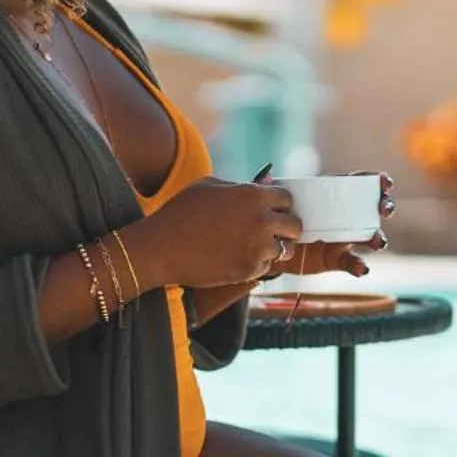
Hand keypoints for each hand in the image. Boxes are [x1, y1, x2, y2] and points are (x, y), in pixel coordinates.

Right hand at [130, 177, 304, 288]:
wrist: (161, 249)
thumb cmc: (181, 212)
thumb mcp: (208, 186)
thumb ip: (240, 186)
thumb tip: (264, 185)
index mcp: (252, 196)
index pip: (287, 198)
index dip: (279, 203)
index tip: (272, 209)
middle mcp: (261, 221)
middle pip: (295, 226)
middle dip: (285, 227)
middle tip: (272, 230)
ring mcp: (257, 248)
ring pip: (286, 249)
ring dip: (275, 247)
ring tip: (255, 245)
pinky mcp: (250, 270)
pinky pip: (267, 267)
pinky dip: (258, 263)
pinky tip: (239, 256)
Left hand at [268, 172, 393, 278]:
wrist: (274, 248)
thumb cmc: (281, 218)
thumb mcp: (279, 203)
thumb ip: (273, 189)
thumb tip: (267, 177)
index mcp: (335, 198)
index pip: (361, 186)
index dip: (378, 183)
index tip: (385, 184)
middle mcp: (346, 217)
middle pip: (373, 210)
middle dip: (385, 207)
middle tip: (384, 210)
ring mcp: (345, 239)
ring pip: (370, 237)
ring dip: (378, 238)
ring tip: (377, 242)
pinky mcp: (338, 259)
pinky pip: (353, 263)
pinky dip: (359, 266)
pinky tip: (361, 268)